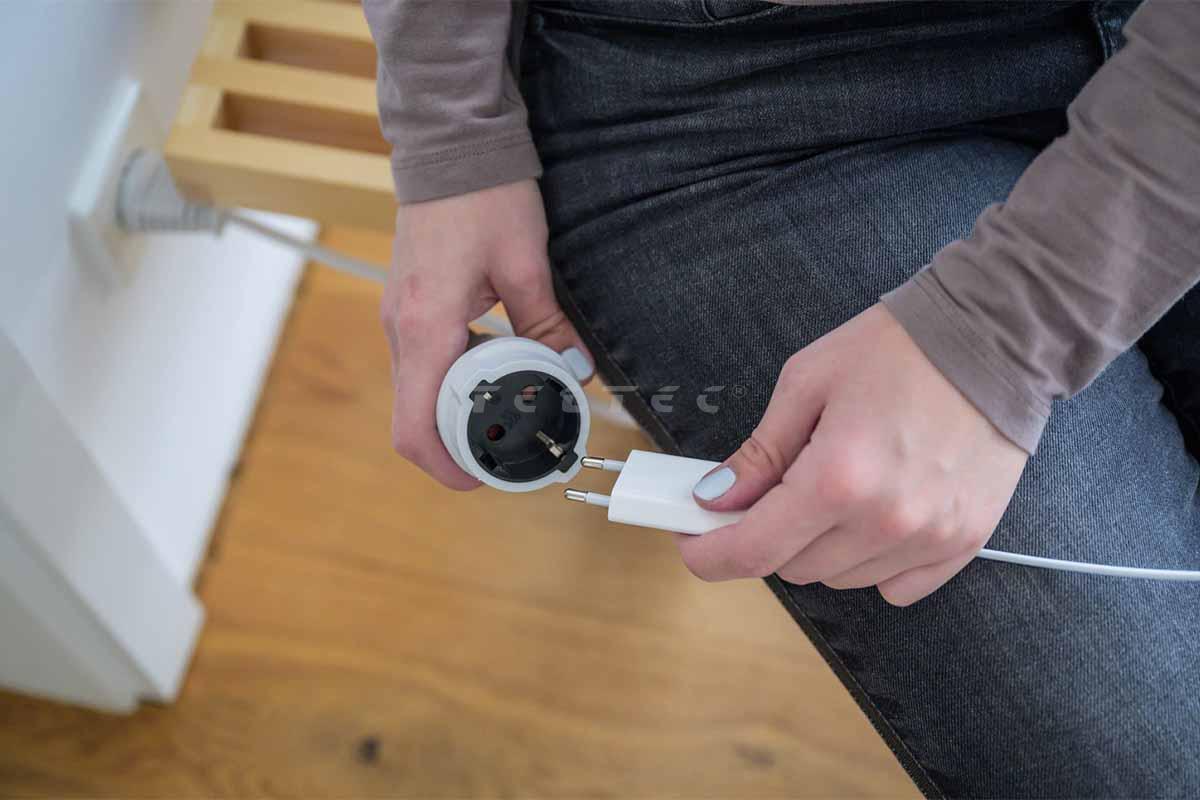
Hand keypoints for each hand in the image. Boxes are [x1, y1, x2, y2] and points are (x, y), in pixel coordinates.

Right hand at [381, 179, 591, 489]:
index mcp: (425, 327)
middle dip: (457, 445)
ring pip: (416, 392)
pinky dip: (451, 381)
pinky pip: (422, 363)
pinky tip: (492, 370)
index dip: (445, 466)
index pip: (414, 426)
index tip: (481, 479)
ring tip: (506, 413)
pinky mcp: (406, 305)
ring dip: (455, 413)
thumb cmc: (483, 194)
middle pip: (413, 417)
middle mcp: (399, 328)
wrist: (450, 144)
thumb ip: (546, 324)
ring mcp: (397, 317)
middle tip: (507, 450)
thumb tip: (574, 371)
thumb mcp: (525, 263)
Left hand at [682, 304, 1027, 605]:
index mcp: (836, 478)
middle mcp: (883, 521)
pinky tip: (875, 514)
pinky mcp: (963, 543)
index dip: (709, 553)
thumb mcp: (806, 383)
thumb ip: (759, 452)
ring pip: (839, 578)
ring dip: (819, 546)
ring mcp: (928, 538)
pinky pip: (895, 586)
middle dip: (768, 533)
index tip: (693, 542)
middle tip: (772, 490)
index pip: (752, 551)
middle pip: (791, 566)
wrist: (993, 338)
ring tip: (836, 487)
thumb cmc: (900, 349)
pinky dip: (872, 561)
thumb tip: (716, 498)